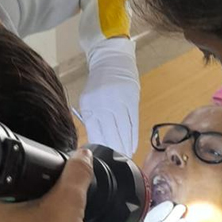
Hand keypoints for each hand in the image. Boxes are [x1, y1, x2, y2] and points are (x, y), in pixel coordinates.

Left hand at [78, 38, 139, 156]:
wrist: (112, 60)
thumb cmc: (99, 83)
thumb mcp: (88, 100)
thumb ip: (92, 119)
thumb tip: (95, 141)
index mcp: (90, 106)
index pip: (95, 133)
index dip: (99, 148)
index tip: (103, 159)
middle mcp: (104, 105)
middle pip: (110, 135)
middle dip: (113, 151)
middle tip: (116, 162)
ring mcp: (119, 104)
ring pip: (123, 131)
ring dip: (125, 146)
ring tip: (126, 157)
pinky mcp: (131, 101)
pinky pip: (133, 124)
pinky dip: (133, 137)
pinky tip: (133, 146)